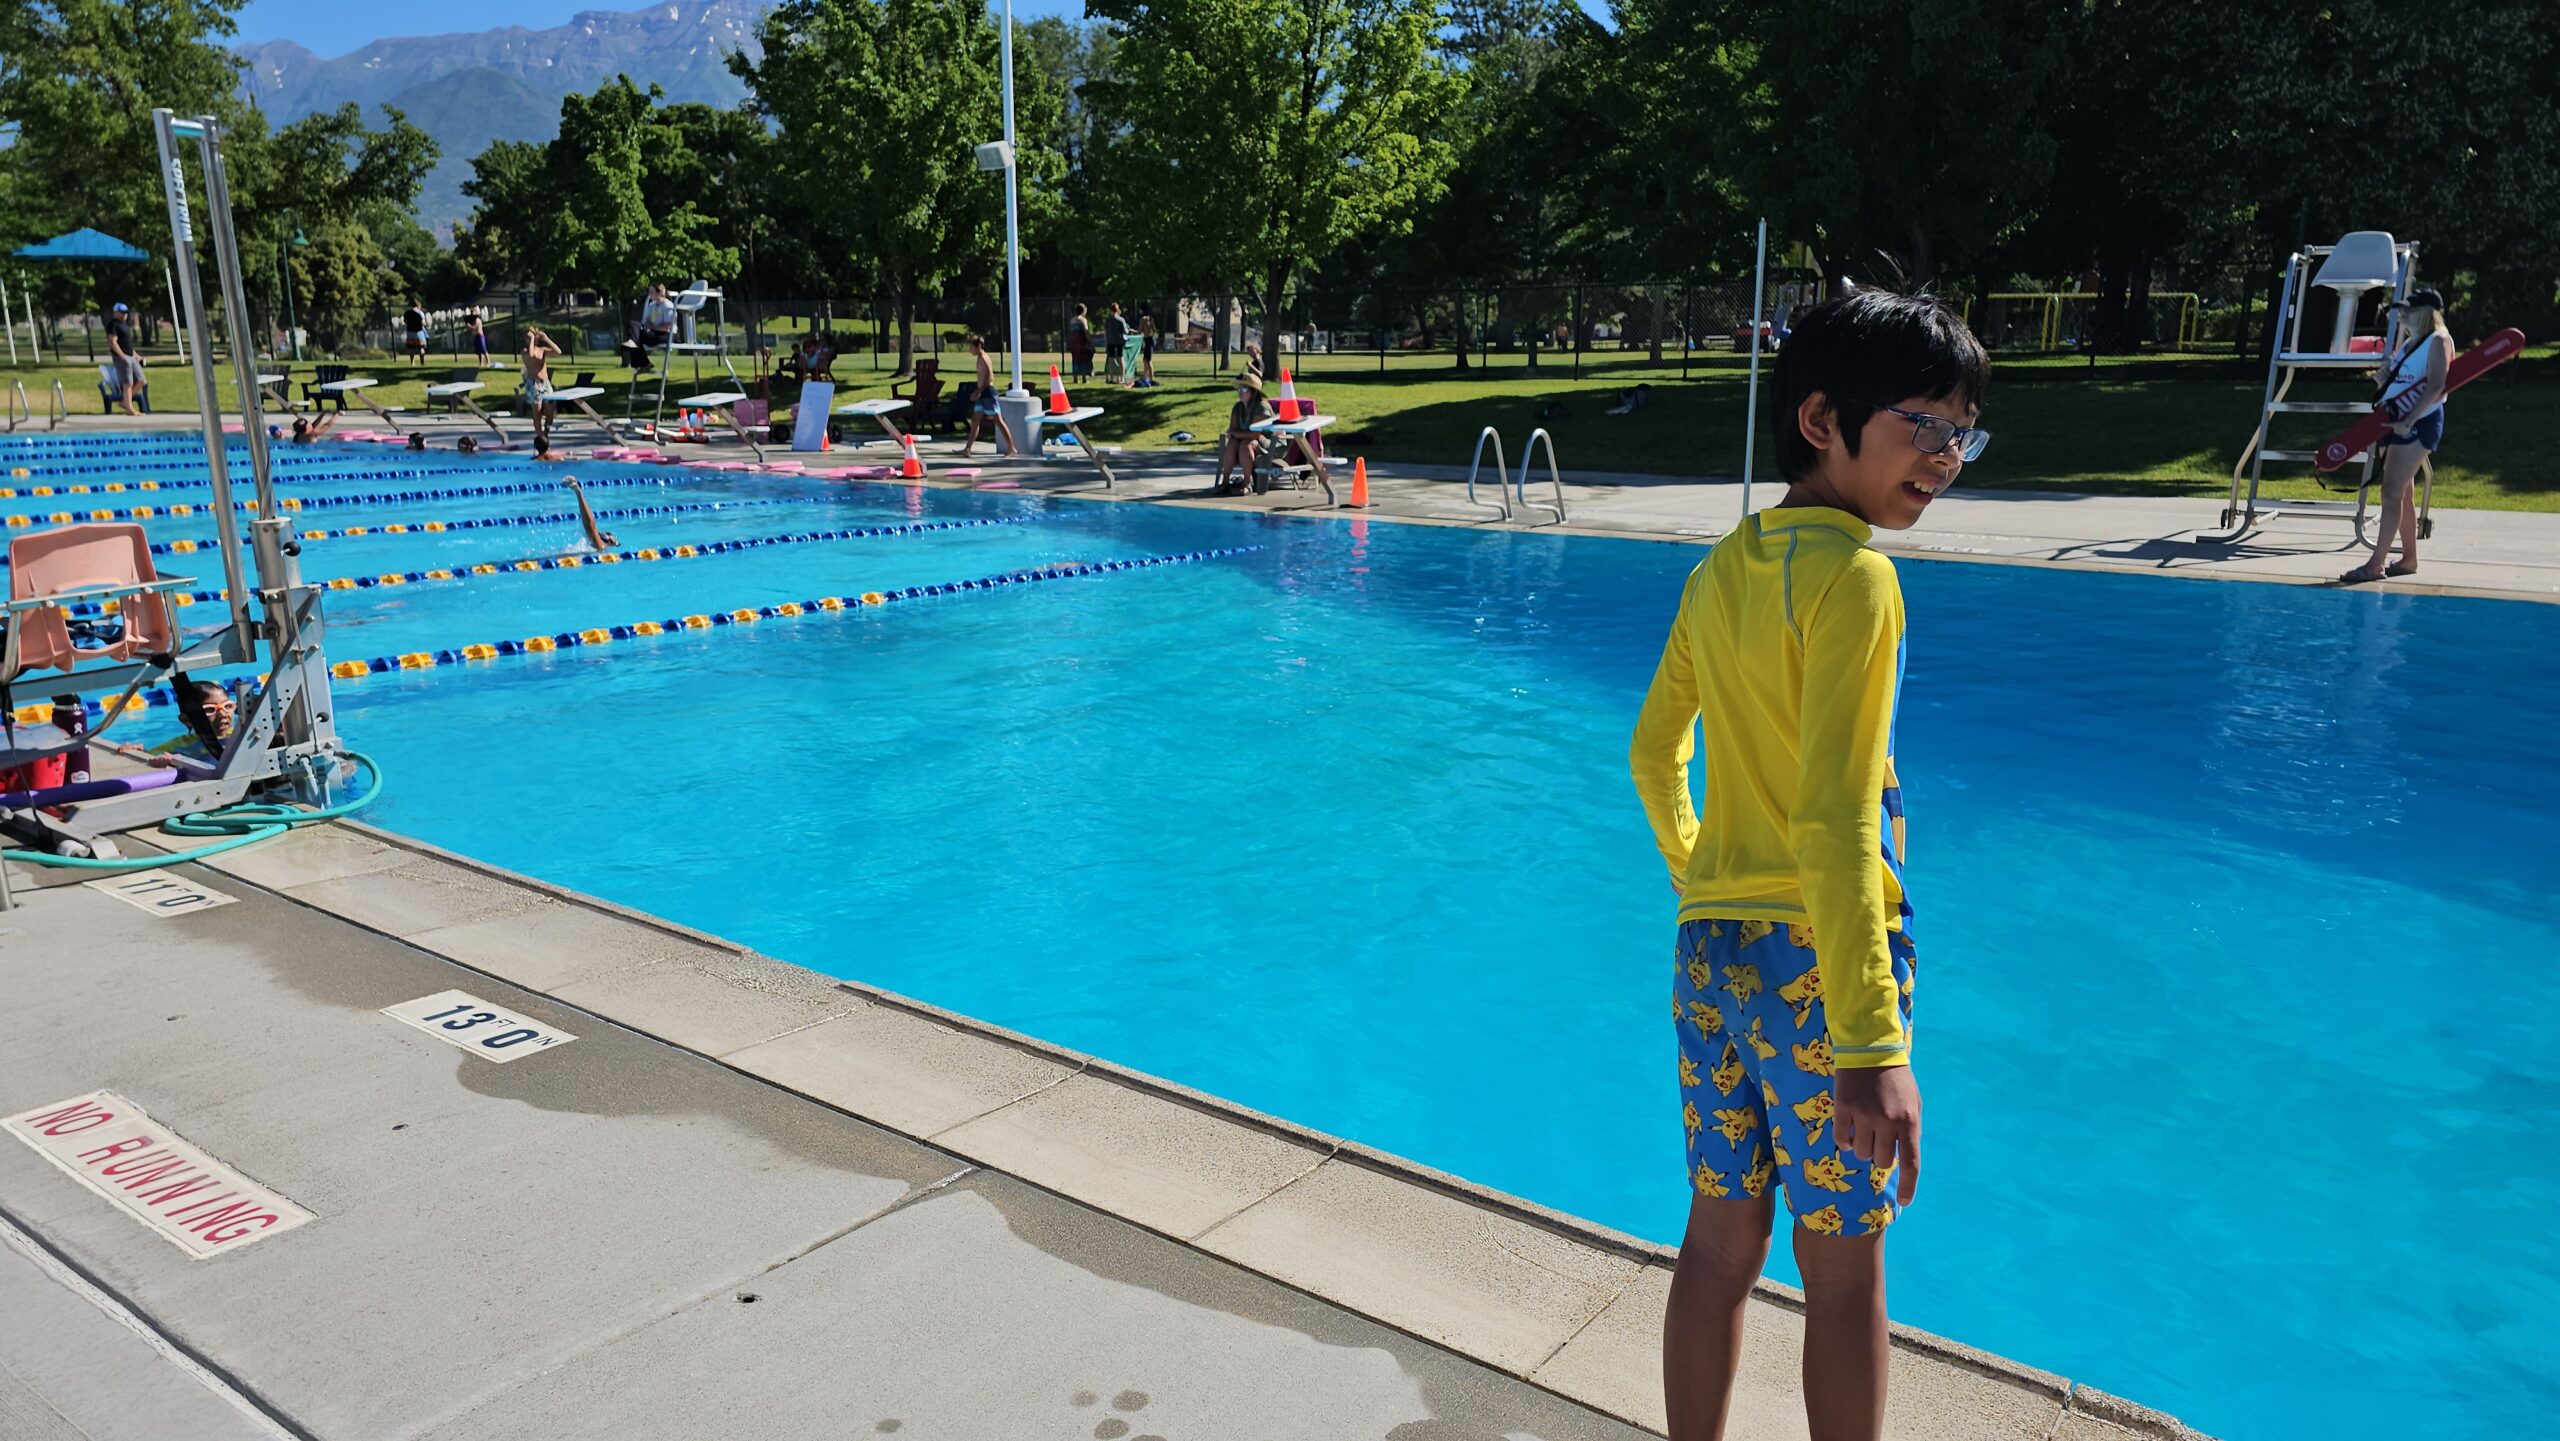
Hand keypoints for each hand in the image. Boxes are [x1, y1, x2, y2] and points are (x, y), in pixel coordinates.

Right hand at [1832, 1064, 1919, 1204]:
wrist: (1871, 1049)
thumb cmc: (1897, 1080)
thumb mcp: (1913, 1105)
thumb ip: (1908, 1133)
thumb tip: (1900, 1163)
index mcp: (1909, 1120)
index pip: (1911, 1162)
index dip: (1908, 1186)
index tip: (1904, 1202)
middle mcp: (1887, 1120)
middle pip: (1881, 1161)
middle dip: (1880, 1156)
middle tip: (1879, 1140)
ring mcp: (1864, 1115)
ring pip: (1860, 1152)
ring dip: (1862, 1147)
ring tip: (1865, 1129)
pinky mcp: (1843, 1108)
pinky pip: (1841, 1139)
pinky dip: (1845, 1140)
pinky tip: (1849, 1130)